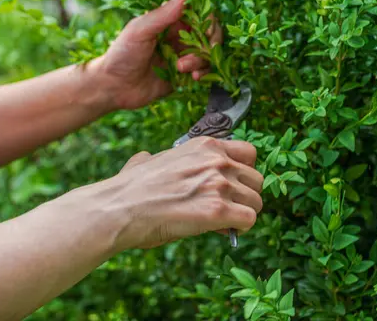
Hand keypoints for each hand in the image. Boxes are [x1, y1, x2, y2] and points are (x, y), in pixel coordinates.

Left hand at [89, 0, 222, 109]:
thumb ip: (162, 15)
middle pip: (209, 34)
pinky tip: (193, 77)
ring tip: (182, 67)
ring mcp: (182, 57)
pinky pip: (203, 72)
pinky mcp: (183, 76)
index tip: (207, 29)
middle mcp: (179, 37)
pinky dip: (203, 73)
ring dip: (201, 60)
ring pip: (207, 54)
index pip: (199, 13)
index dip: (208, 20)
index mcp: (169, 21)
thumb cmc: (121, 54)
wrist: (112, 87)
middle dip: (209, 42)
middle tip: (204, 50)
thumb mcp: (139, 31)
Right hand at [101, 137, 263, 249]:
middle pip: (257, 180)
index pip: (249, 153)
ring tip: (223, 222)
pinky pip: (249, 220)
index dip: (244, 172)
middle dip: (245, 196)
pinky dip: (239, 229)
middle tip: (228, 208)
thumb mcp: (149, 160)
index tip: (233, 185)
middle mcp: (217, 161)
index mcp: (205, 146)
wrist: (119, 208)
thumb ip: (161, 158)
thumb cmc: (130, 188)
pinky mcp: (217, 211)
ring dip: (243, 214)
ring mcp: (218, 185)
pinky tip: (221, 230)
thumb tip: (147, 159)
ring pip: (256, 202)